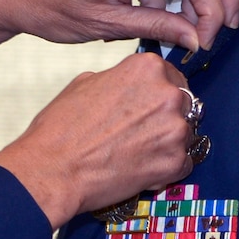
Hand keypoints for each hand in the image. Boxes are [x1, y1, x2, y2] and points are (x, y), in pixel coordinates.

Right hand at [0, 52, 199, 226]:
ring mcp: (175, 130)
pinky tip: (139, 168)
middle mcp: (168, 95)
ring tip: (135, 152)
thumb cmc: (61, 128)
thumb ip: (120, 79)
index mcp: (147, 68)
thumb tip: (130, 85)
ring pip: (185, 135)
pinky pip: (183, 163)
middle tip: (140, 131)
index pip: (172, 75)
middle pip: (184, 104)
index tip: (149, 104)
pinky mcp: (175, 163)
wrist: (53, 169)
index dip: (159, 92)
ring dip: (167, 143)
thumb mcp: (86, 82)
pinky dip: (165, 168)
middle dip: (166, 117)